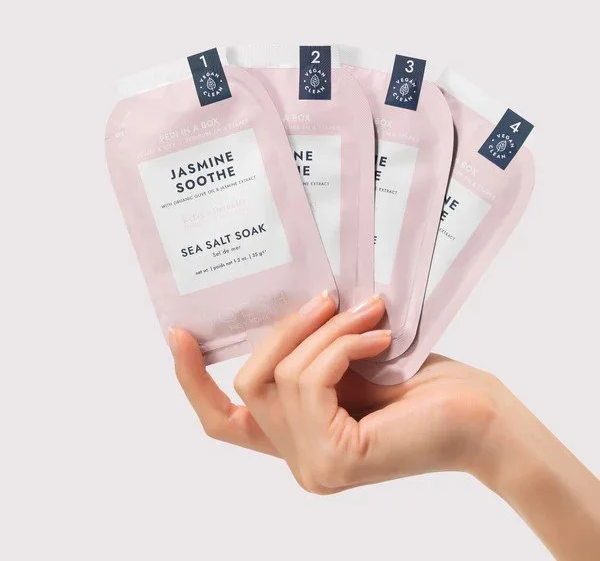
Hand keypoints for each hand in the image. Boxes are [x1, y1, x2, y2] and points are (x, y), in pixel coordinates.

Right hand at [171, 292, 504, 492]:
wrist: (479, 416)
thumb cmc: (422, 386)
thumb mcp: (348, 362)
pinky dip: (343, 346)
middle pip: (248, 383)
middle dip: (285, 330)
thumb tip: (279, 311)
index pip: (225, 423)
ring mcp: (313, 468)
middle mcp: (297, 462)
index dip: (193, 381)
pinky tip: (377, 338)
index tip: (178, 334)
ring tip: (368, 314)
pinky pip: (312, 380)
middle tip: (325, 298)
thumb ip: (308, 356)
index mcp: (297, 438)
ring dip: (326, 331)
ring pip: (283, 376)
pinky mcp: (335, 460)